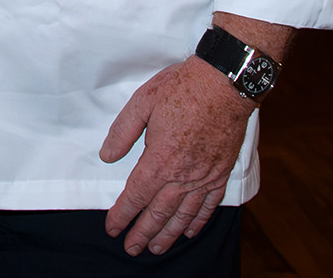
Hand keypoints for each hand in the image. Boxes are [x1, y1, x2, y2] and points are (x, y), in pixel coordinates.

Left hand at [97, 57, 254, 256]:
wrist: (225, 83)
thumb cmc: (183, 88)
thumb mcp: (142, 102)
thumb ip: (122, 132)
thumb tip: (107, 156)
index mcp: (160, 158)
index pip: (136, 195)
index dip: (122, 214)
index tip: (112, 228)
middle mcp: (182, 174)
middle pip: (158, 213)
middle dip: (142, 233)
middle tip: (131, 248)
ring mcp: (204, 177)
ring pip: (183, 215)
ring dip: (167, 235)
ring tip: (155, 248)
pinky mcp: (220, 173)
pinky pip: (208, 205)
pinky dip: (197, 222)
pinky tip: (189, 232)